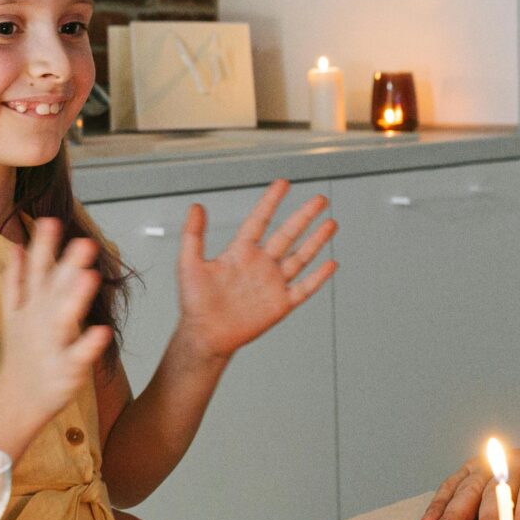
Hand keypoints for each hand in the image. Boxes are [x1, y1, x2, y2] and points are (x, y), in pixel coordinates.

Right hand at [0, 216, 114, 422]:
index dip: (42, 247)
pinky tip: (102, 331)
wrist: (17, 399)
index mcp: (31, 304)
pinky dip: (89, 344)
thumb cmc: (22, 352)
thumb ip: (15, 279)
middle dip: (66, 266)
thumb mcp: (13, 312)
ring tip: (89, 276)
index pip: (36, 270)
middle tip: (84, 242)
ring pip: (63, 318)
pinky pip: (79, 355)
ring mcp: (52, 344)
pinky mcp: (66, 368)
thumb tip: (16, 245)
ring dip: (75, 298)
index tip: (50, 221)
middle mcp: (40, 320)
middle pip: (52, 289)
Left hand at [170, 179, 335, 362]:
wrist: (206, 335)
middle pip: (288, 234)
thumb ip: (193, 234)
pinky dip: (318, 277)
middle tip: (319, 200)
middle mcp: (260, 264)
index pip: (260, 220)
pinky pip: (304, 288)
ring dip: (316, 240)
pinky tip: (330, 264)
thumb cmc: (195, 303)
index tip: (282, 184)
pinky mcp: (281, 303)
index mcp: (240, 252)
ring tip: (330, 223)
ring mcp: (273, 283)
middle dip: (304, 216)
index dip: (271, 201)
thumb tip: (195, 207)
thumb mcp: (189, 263)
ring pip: (300, 257)